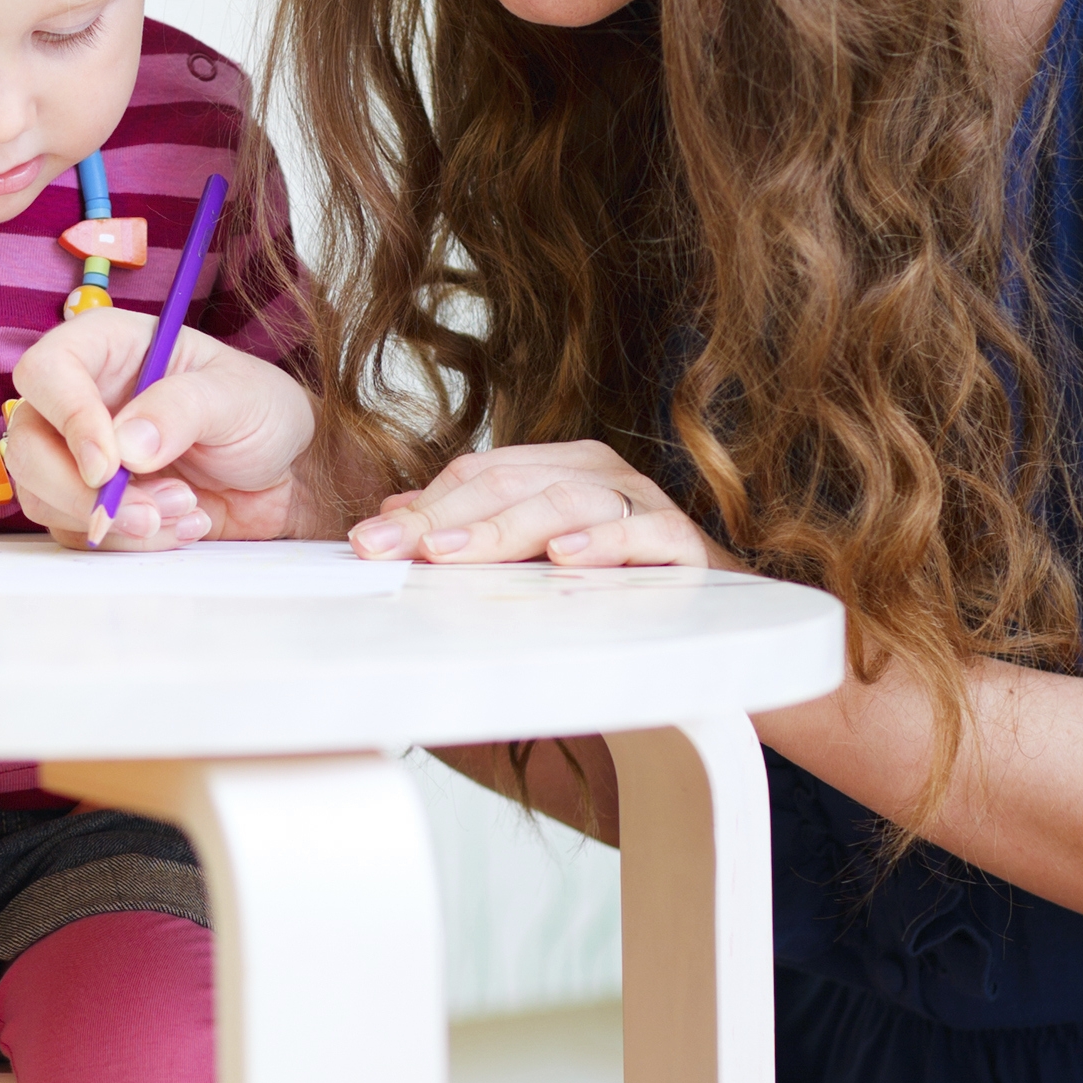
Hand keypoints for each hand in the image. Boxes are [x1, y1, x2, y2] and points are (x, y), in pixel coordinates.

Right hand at [5, 309, 317, 551]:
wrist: (286, 475)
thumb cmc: (261, 413)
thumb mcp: (238, 397)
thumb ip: (183, 409)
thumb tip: (126, 445)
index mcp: (110, 348)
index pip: (47, 370)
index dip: (67, 417)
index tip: (109, 465)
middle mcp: (83, 397)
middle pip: (26, 442)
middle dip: (80, 490)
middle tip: (149, 511)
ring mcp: (79, 454)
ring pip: (41, 494)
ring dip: (111, 519)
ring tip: (185, 510)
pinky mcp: (90, 502)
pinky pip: (75, 531)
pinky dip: (128, 542)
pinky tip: (183, 525)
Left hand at [348, 439, 710, 570]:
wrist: (714, 614)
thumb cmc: (615, 583)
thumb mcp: (535, 557)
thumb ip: (475, 533)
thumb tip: (396, 515)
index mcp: (560, 468)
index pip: (480, 473)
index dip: (422, 505)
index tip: (369, 541)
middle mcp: (598, 475)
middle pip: (509, 483)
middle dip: (441, 518)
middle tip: (390, 549)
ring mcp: (640, 503)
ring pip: (563, 501)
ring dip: (501, 529)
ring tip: (450, 554)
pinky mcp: (681, 540)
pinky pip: (640, 534)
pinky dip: (602, 544)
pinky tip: (563, 558)